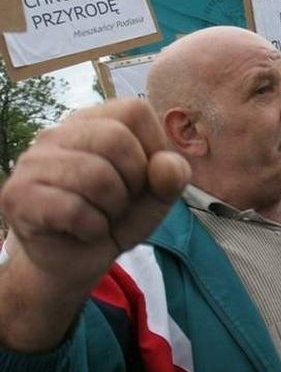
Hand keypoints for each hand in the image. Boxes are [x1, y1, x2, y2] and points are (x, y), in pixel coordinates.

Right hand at [0, 98, 190, 350]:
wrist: (77, 261)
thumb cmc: (118, 215)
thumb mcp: (158, 196)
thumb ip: (172, 177)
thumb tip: (167, 165)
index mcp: (97, 119)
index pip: (135, 110)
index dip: (153, 147)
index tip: (143, 175)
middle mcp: (60, 131)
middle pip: (115, 139)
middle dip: (133, 181)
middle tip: (122, 201)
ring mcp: (33, 160)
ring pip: (95, 175)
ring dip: (113, 208)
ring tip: (103, 215)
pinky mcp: (17, 194)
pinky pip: (72, 209)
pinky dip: (93, 228)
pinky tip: (85, 231)